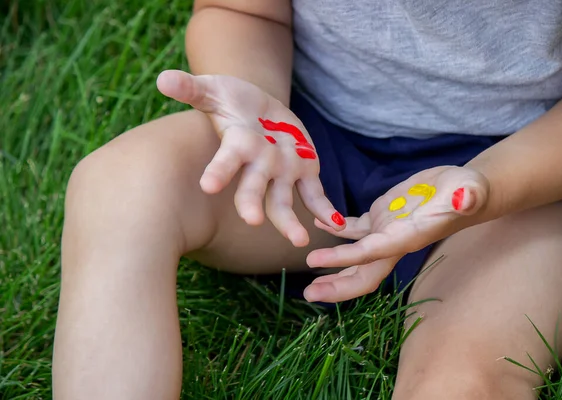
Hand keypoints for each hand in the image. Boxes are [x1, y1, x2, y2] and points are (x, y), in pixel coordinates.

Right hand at [156, 70, 344, 246]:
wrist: (260, 107)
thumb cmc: (232, 100)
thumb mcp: (214, 89)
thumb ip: (192, 88)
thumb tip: (163, 78)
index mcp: (238, 146)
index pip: (225, 161)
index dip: (217, 172)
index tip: (207, 185)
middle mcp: (258, 165)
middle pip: (252, 188)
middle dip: (251, 204)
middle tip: (252, 221)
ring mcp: (282, 173)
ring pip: (282, 202)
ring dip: (290, 222)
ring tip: (299, 241)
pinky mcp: (305, 172)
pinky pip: (315, 196)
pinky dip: (325, 210)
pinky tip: (336, 225)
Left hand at [303, 166, 488, 301]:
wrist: (466, 187)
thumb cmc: (469, 189)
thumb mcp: (470, 188)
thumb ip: (467, 196)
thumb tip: (465, 198)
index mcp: (408, 237)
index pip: (371, 253)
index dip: (343, 258)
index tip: (314, 262)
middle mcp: (394, 241)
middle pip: (363, 271)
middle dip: (337, 285)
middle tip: (308, 294)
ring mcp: (386, 230)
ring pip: (355, 255)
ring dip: (333, 264)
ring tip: (308, 269)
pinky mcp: (382, 217)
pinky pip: (354, 229)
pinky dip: (336, 229)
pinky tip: (319, 223)